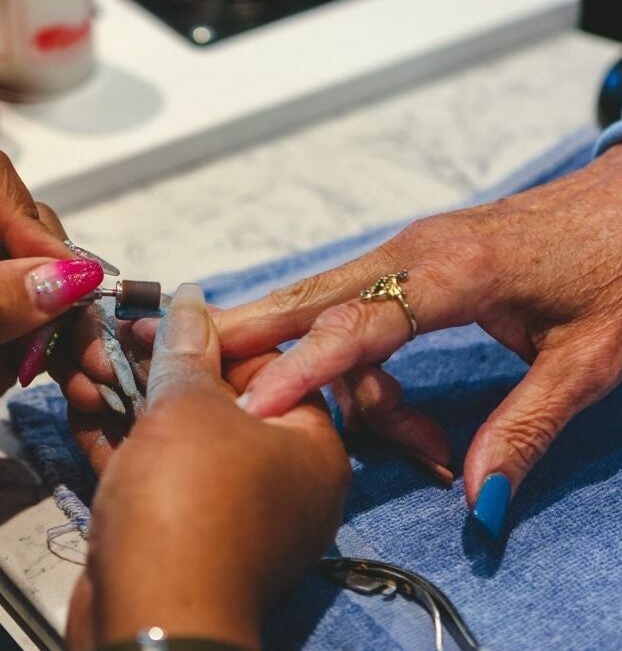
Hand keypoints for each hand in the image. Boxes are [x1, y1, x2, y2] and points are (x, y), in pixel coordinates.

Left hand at [0, 149, 101, 562]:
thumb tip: (65, 275)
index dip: (21, 220)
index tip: (58, 275)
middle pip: (24, 233)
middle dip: (64, 279)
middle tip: (82, 331)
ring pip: (48, 286)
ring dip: (79, 325)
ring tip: (91, 372)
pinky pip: (51, 334)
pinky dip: (73, 356)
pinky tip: (80, 387)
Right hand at [66, 284, 349, 649]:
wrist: (150, 618)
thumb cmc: (186, 498)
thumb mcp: (188, 408)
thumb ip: (188, 350)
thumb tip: (191, 299)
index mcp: (309, 447)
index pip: (266, 367)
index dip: (206, 335)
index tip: (154, 316)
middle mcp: (280, 482)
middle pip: (215, 403)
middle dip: (155, 371)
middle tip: (110, 341)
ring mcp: (231, 514)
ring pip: (178, 441)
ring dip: (127, 405)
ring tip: (83, 371)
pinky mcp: (183, 536)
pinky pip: (157, 477)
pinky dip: (122, 447)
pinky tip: (82, 412)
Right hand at [218, 145, 621, 536]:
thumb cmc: (621, 268)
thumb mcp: (592, 358)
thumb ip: (526, 427)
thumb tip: (477, 499)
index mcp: (454, 272)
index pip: (354, 327)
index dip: (297, 370)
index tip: (248, 407)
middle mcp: (412, 253)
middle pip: (306, 299)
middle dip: (240, 334)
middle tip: (172, 354)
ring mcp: (408, 250)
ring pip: (324, 305)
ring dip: (312, 364)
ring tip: (372, 429)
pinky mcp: (412, 257)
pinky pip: (352, 305)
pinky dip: (335, 348)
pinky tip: (349, 387)